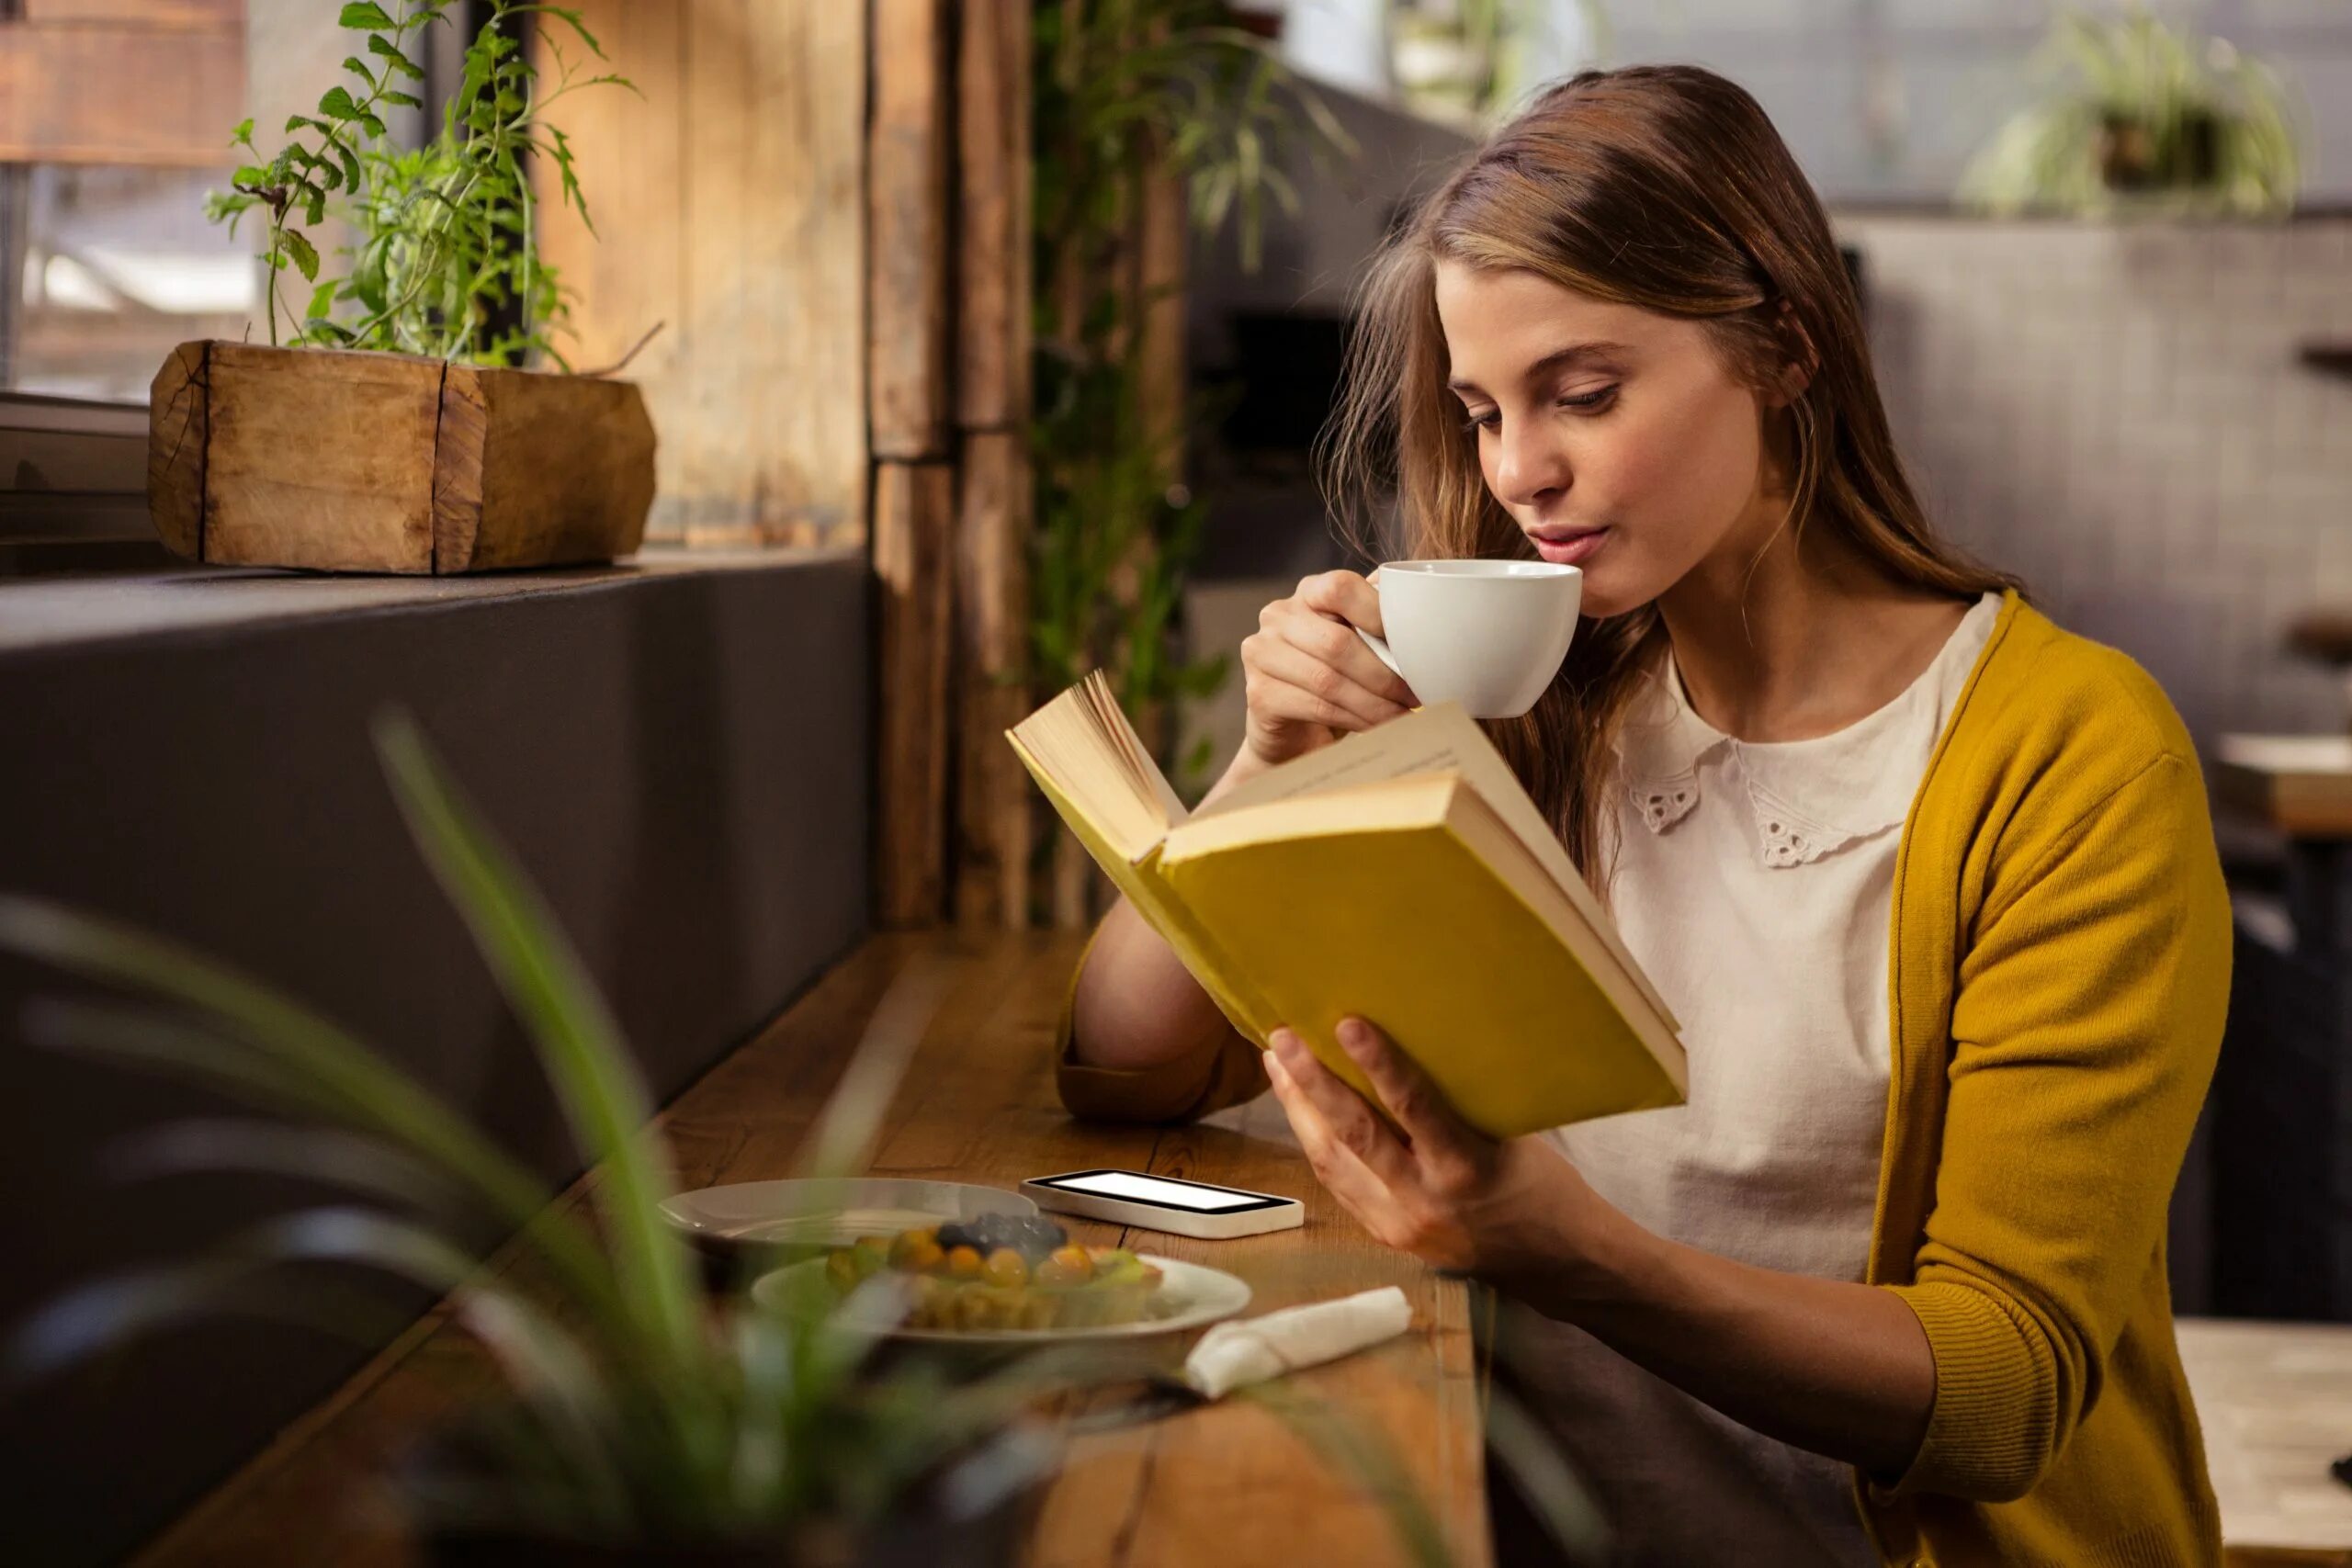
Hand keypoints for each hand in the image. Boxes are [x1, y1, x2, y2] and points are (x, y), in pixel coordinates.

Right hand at [1238, 571, 1419, 769]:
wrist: (1293, 730)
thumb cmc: (1337, 677)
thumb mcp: (1360, 643)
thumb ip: (1382, 623)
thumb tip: (1432, 618)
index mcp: (1309, 592)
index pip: (1340, 587)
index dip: (1378, 614)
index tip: (1412, 647)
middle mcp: (1278, 616)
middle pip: (1337, 642)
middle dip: (1384, 675)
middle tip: (1416, 696)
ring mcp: (1261, 653)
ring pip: (1328, 680)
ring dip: (1374, 704)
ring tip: (1404, 717)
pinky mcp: (1259, 693)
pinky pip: (1315, 707)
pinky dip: (1353, 720)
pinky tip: (1376, 729)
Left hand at [1263, 1018, 1612, 1280]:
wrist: (1555, 1264)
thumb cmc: (1541, 1185)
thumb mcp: (1510, 1136)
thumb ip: (1458, 1103)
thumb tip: (1408, 1045)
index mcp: (1467, 1169)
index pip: (1414, 1108)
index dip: (1378, 1064)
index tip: (1347, 1023)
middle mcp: (1425, 1200)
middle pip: (1354, 1135)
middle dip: (1311, 1083)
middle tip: (1282, 1037)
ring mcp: (1400, 1224)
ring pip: (1332, 1161)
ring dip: (1299, 1109)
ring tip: (1277, 1063)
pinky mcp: (1387, 1236)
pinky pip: (1339, 1183)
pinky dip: (1316, 1142)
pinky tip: (1300, 1110)